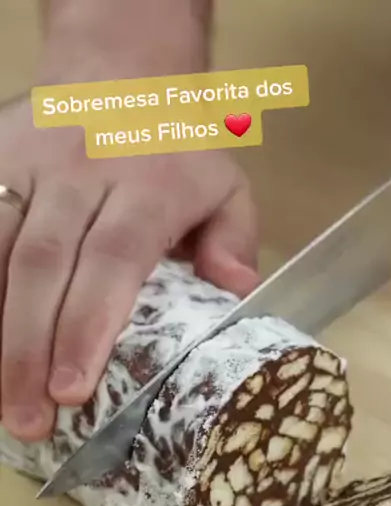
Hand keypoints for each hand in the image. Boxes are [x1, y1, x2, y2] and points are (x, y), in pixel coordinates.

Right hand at [0, 96, 258, 442]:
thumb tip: (235, 290)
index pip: (112, 261)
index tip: (72, 390)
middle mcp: (82, 175)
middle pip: (45, 265)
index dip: (87, 326)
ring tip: (0, 397)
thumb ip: (233, 236)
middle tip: (28, 418)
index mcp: (148, 187)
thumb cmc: (177, 147)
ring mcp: (29, 166)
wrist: (119, 70)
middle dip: (29, 348)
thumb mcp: (224, 184)